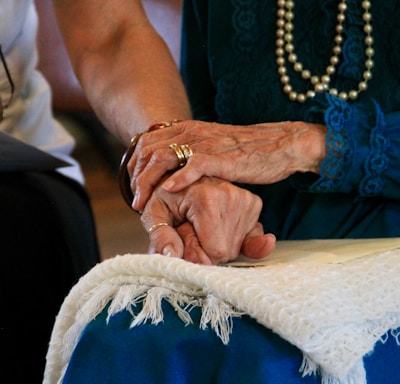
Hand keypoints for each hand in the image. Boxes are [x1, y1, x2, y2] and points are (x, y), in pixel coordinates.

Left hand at [129, 120, 326, 210]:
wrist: (281, 144)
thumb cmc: (248, 151)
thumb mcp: (213, 147)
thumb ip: (193, 153)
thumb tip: (174, 170)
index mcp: (188, 129)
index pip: (147, 142)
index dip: (134, 165)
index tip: (133, 187)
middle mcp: (193, 132)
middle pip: (148, 150)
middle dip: (135, 177)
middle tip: (135, 200)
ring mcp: (207, 143)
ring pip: (163, 157)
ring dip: (148, 181)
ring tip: (143, 203)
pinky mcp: (223, 157)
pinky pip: (194, 164)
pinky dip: (178, 177)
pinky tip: (168, 190)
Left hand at [140, 176, 275, 264]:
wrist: (181, 175)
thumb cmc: (166, 196)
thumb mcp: (154, 214)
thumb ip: (161, 237)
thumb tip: (173, 256)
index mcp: (206, 197)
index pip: (216, 251)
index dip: (199, 254)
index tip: (185, 238)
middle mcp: (231, 194)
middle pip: (227, 251)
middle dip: (208, 249)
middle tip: (192, 229)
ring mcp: (245, 198)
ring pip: (237, 246)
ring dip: (219, 243)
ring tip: (203, 224)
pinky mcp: (253, 202)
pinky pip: (249, 237)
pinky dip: (233, 238)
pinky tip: (218, 227)